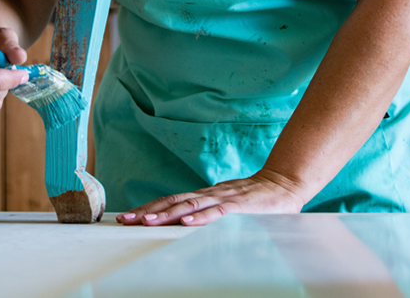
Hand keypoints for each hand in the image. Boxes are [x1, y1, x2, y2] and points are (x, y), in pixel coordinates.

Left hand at [116, 169, 305, 226]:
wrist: (283, 184)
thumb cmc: (254, 200)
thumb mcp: (226, 207)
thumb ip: (207, 214)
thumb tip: (183, 226)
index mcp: (203, 196)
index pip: (170, 201)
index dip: (148, 209)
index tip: (128, 217)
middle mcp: (207, 194)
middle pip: (172, 202)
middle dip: (147, 212)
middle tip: (125, 220)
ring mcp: (222, 198)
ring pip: (189, 206)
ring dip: (166, 214)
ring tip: (147, 222)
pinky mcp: (239, 206)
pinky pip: (217, 212)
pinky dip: (201, 218)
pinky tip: (186, 223)